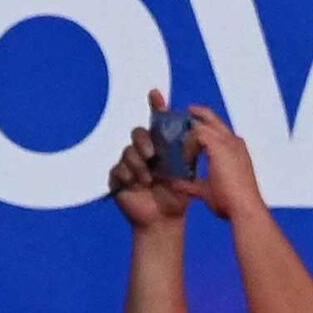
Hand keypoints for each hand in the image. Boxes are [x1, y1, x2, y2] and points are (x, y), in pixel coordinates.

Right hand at [106, 112, 191, 229]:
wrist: (165, 219)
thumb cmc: (178, 196)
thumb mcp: (188, 172)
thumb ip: (189, 151)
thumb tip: (195, 130)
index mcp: (163, 147)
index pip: (157, 122)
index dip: (156, 106)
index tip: (156, 93)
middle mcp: (145, 152)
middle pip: (138, 133)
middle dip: (143, 141)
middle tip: (151, 155)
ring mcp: (130, 164)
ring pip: (127, 152)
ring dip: (137, 164)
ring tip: (147, 179)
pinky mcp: (119, 179)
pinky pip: (117, 169)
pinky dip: (127, 175)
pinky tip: (136, 184)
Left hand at [177, 105, 266, 217]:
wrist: (244, 208)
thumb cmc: (232, 203)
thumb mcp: (207, 191)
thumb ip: (191, 185)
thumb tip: (176, 184)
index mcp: (236, 151)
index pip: (218, 130)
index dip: (204, 126)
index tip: (191, 128)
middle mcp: (234, 142)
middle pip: (212, 119)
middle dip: (197, 114)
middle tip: (185, 113)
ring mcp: (228, 142)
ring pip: (202, 125)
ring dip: (187, 136)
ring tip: (178, 145)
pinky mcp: (219, 146)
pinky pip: (198, 134)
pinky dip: (189, 145)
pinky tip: (187, 160)